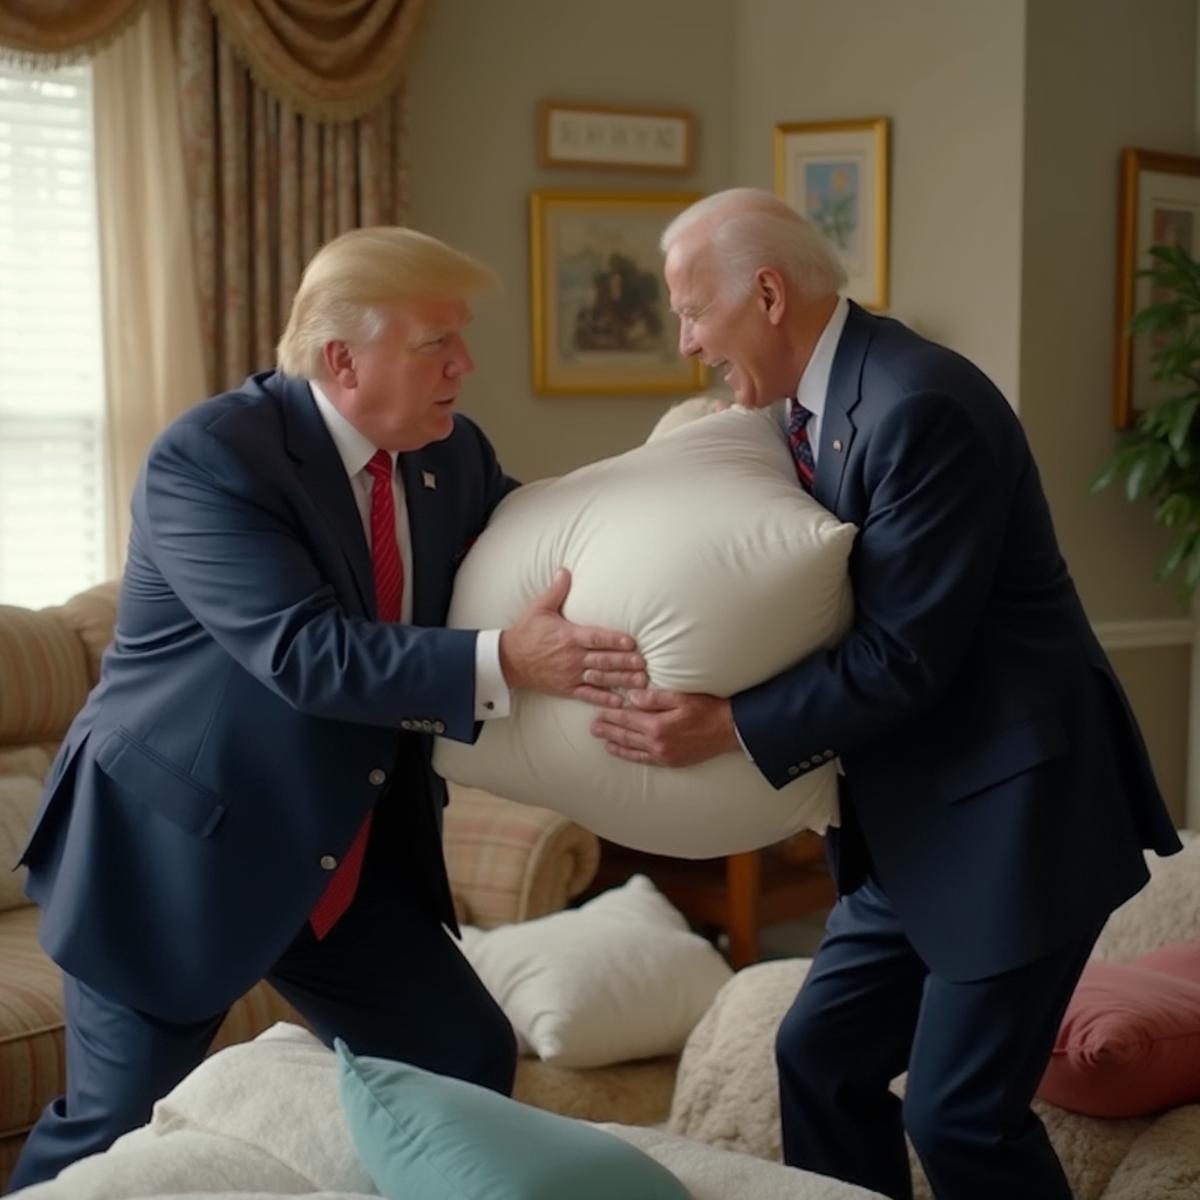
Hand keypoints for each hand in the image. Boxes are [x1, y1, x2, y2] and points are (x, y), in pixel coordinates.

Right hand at [499, 568, 646, 707]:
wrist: (509, 661)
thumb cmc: (527, 632)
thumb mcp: (539, 608)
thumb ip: (556, 590)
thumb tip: (565, 569)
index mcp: (569, 636)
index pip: (596, 638)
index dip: (614, 640)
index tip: (631, 642)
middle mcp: (572, 657)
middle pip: (603, 659)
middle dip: (624, 662)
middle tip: (643, 663)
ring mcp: (571, 674)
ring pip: (600, 678)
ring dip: (620, 680)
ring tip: (640, 681)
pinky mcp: (567, 688)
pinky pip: (588, 695)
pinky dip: (604, 699)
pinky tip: (619, 701)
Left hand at [590, 689, 737, 766]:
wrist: (728, 731)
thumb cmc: (706, 710)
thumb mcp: (681, 697)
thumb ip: (654, 698)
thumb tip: (631, 697)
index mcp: (657, 726)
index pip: (627, 719)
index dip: (611, 715)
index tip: (598, 712)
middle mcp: (657, 744)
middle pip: (626, 735)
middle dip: (608, 730)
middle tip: (592, 727)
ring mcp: (663, 755)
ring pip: (632, 749)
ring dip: (615, 744)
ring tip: (601, 740)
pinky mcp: (670, 761)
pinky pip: (644, 760)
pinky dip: (630, 756)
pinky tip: (621, 752)